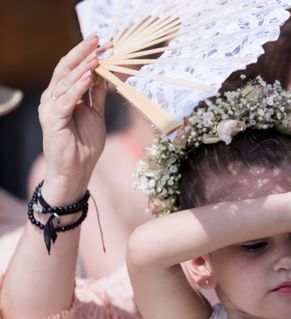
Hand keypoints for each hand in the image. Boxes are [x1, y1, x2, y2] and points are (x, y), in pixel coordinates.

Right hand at [39, 35, 107, 201]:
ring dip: (82, 68)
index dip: (86, 54)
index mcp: (63, 95)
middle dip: (82, 53)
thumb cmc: (85, 144)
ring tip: (96, 57)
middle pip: (65, 69)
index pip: (72, 68)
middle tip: (97, 41)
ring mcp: (51, 108)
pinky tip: (88, 77)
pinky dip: (77, 87)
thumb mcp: (96, 114)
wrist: (77, 170)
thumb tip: (104, 75)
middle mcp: (53, 98)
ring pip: (65, 82)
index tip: (103, 43)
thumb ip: (96, 95)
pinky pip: (66, 100)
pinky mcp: (53, 120)